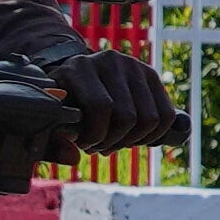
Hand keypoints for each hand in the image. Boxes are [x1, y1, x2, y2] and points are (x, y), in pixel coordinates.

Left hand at [37, 38, 183, 159]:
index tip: (84, 145)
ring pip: (150, 118)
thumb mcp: (52, 118)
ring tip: (116, 141)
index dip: (95, 135)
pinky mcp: (151, 75)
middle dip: (114, 141)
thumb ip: (54, 141)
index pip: (101, 106)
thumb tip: (73, 158)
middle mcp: (109, 61)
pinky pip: (166, 115)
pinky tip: (135, 137)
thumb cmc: (62, 102)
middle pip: (128, 116)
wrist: (77, 76)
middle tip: (100, 146)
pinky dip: (154, 135)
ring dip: (134, 140)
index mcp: (79, 67)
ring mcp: (134, 66)